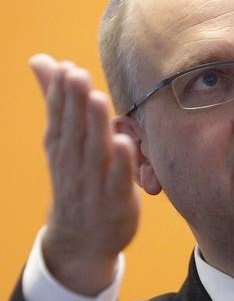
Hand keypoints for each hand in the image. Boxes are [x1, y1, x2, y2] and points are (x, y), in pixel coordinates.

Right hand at [30, 54, 139, 295]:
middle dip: (74, 102)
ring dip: (94, 125)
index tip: (65, 68)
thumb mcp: (62, 141)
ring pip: (93, 151)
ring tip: (97, 98)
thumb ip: (57, 100)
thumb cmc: (77, 178)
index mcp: (61, 146)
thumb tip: (41, 60)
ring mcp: (94, 183)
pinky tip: (125, 143)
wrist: (82, 239)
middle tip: (76, 74)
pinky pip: (118, 180)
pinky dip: (121, 164)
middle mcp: (74, 163)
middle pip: (73, 130)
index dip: (60, 93)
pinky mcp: (116, 201)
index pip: (59, 116)